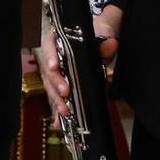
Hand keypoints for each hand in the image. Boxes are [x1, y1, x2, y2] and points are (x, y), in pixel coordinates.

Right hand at [38, 3, 122, 121]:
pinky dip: (58, 111)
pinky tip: (60, 124)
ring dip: (56, 100)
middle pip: (48, 70)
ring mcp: (56, 73)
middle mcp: (53, 57)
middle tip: (65, 93)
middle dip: (55, 84)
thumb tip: (111, 44)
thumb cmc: (96, 36)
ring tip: (65, 112)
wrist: (101, 40)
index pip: (48, 46)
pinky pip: (57, 98)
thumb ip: (104, 42)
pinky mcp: (62, 86)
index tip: (54, 67)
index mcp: (58, 40)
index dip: (50, 57)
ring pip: (51, 87)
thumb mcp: (102, 36)